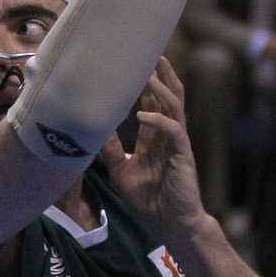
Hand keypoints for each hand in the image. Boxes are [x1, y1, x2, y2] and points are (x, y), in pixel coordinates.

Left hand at [98, 57, 207, 238]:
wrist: (171, 224)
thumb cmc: (150, 200)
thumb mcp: (121, 172)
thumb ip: (112, 150)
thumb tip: (93, 130)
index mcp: (155, 138)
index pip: (152, 103)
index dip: (144, 84)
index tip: (133, 64)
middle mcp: (168, 135)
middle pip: (168, 96)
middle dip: (160, 74)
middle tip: (149, 51)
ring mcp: (177, 143)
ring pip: (174, 106)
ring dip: (161, 88)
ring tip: (150, 72)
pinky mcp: (183, 155)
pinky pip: (174, 131)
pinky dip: (158, 120)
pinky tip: (142, 115)